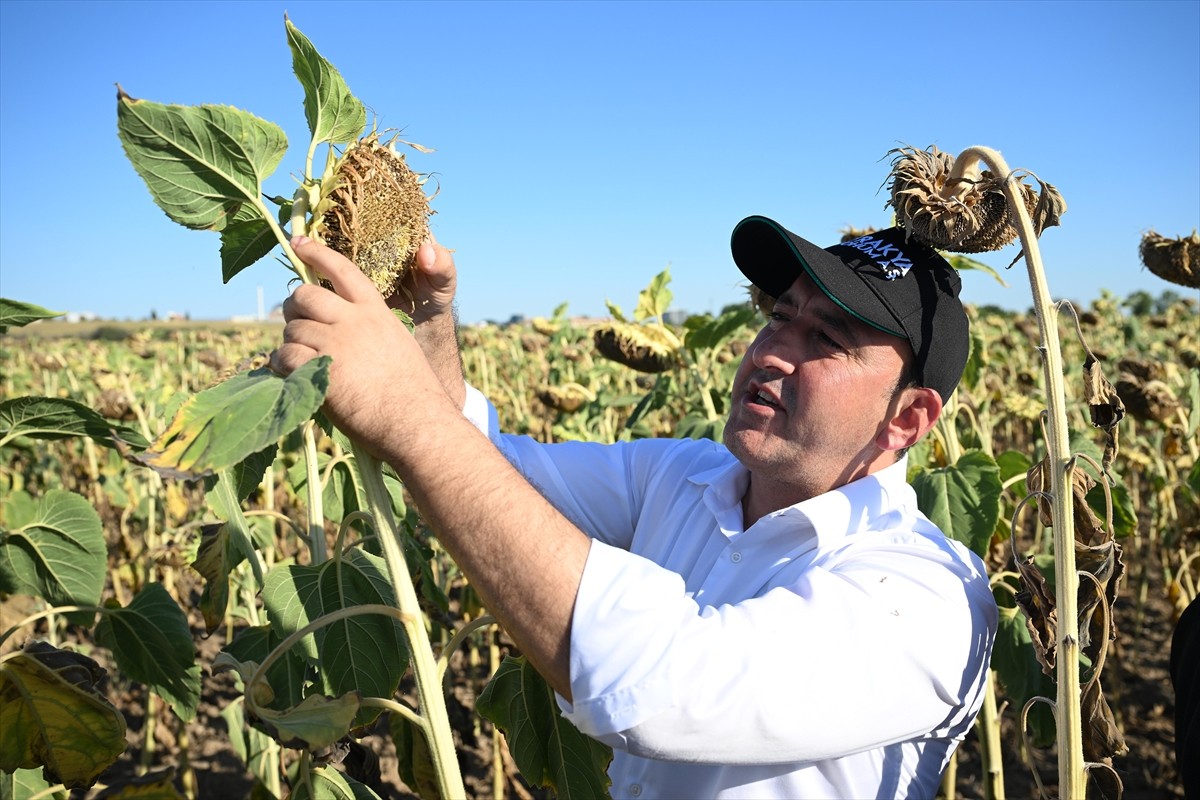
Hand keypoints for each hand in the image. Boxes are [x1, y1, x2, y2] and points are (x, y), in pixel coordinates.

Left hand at [270, 236, 450, 456]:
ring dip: (291, 344)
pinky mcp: (320, 368)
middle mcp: (353, 320)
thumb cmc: (414, 392)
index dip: (316, 252)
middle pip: (305, 296)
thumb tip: (341, 331)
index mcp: (375, 311)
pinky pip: (284, 357)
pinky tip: (291, 375)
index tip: (297, 242)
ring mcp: (335, 343)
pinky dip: (282, 366)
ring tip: (302, 361)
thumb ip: (370, 330)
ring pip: (292, 329)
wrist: (416, 421)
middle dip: (294, 308)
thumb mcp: (398, 345)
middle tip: (297, 323)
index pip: (341, 270)